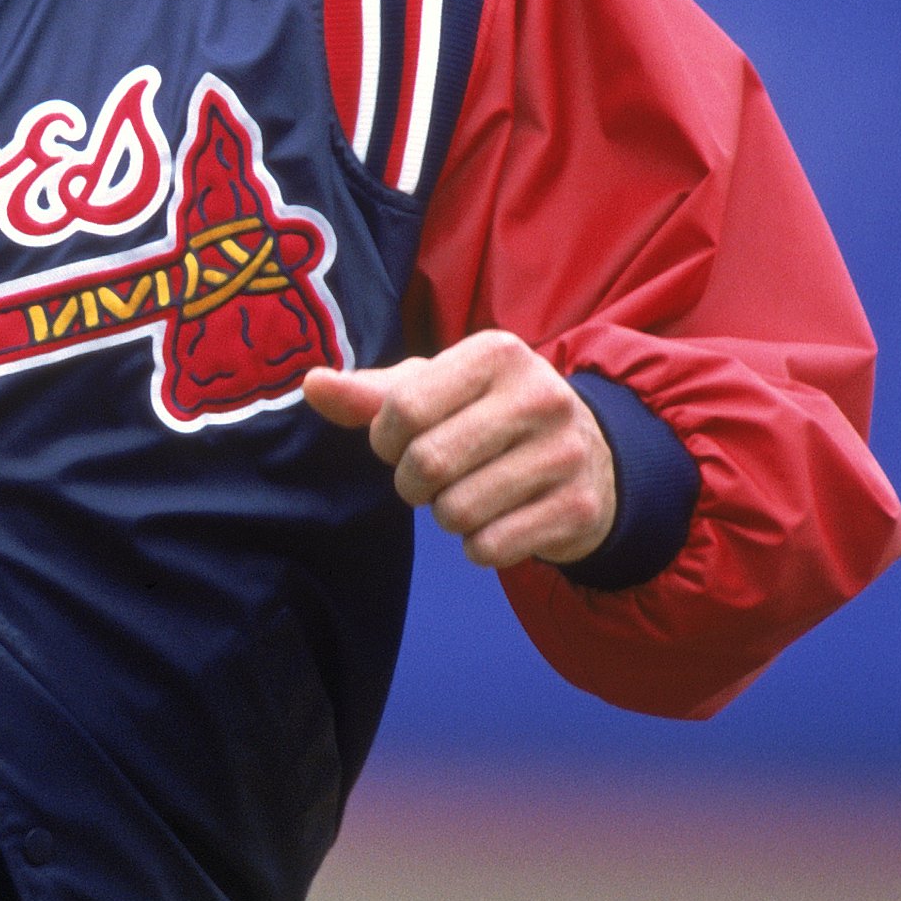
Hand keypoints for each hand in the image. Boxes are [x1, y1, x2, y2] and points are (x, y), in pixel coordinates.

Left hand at [301, 331, 616, 570]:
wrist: (590, 455)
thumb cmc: (488, 415)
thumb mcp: (437, 390)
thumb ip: (372, 393)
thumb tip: (311, 384)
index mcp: (497, 353)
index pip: (404, 407)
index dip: (385, 439)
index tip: (399, 442)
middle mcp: (539, 396)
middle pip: (428, 462)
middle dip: (412, 482)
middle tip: (431, 478)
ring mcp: (565, 453)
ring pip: (457, 511)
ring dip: (446, 514)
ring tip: (470, 493)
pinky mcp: (577, 508)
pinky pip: (490, 547)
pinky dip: (478, 545)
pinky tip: (499, 520)